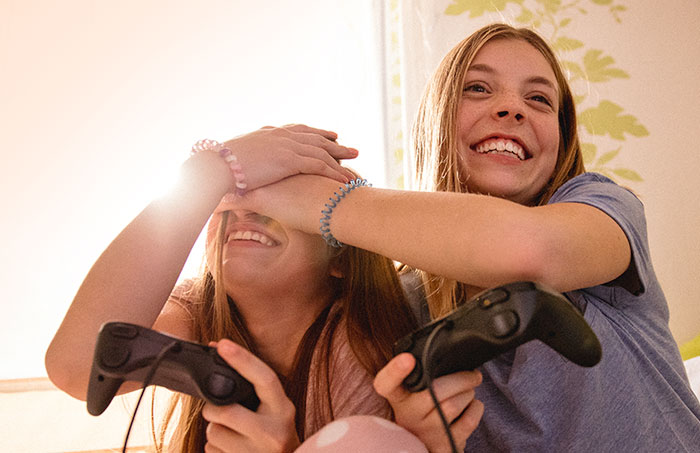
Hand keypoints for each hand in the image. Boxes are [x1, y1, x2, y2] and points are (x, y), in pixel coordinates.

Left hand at [201, 339, 299, 452]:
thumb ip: (254, 389)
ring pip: (213, 432)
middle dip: (213, 409)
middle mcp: (274, 433)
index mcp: (284, 410)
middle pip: (226, 411)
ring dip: (214, 430)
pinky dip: (214, 447)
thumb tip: (218, 350)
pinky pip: (210, 450)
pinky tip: (231, 449)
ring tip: (232, 435)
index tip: (222, 344)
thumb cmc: (274, 434)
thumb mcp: (274, 410)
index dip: (242, 359)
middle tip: (218, 410)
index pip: (264, 379)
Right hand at [224, 124, 356, 190]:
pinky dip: (333, 172)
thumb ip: (249, 158)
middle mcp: (281, 135)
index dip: (316, 133)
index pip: (299, 130)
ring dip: (340, 157)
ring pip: (321, 151)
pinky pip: (318, 165)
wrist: (216, 166)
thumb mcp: (238, 157)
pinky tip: (343, 179)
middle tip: (351, 149)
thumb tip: (247, 168)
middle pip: (315, 138)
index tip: (330, 136)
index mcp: (270, 133)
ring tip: (355, 162)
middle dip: (334, 143)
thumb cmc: (220, 166)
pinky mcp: (289, 159)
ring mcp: (286, 146)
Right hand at [374, 353, 483, 452]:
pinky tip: (471, 406)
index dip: (395, 371)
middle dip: (462, 378)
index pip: (386, 384)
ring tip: (469, 391)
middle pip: (436, 390)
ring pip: (454, 404)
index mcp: (397, 397)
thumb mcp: (413, 392)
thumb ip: (421, 373)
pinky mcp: (444, 445)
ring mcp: (426, 433)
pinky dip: (476, 408)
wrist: (427, 444)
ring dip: (469, 393)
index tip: (407, 359)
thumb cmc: (424, 409)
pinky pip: (468, 420)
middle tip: (473, 374)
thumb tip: (447, 352)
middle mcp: (407, 416)